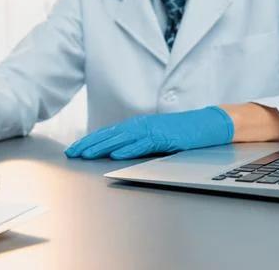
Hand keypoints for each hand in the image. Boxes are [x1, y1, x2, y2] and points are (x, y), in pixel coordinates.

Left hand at [64, 106, 234, 159]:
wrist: (207, 124)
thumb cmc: (181, 132)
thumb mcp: (154, 137)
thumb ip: (136, 142)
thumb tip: (115, 151)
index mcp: (137, 125)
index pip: (108, 134)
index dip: (89, 141)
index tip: (74, 150)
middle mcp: (141, 125)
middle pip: (109, 135)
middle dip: (89, 144)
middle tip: (71, 153)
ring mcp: (153, 130)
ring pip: (122, 139)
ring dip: (103, 147)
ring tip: (86, 154)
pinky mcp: (165, 137)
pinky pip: (144, 144)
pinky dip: (130, 149)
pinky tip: (117, 154)